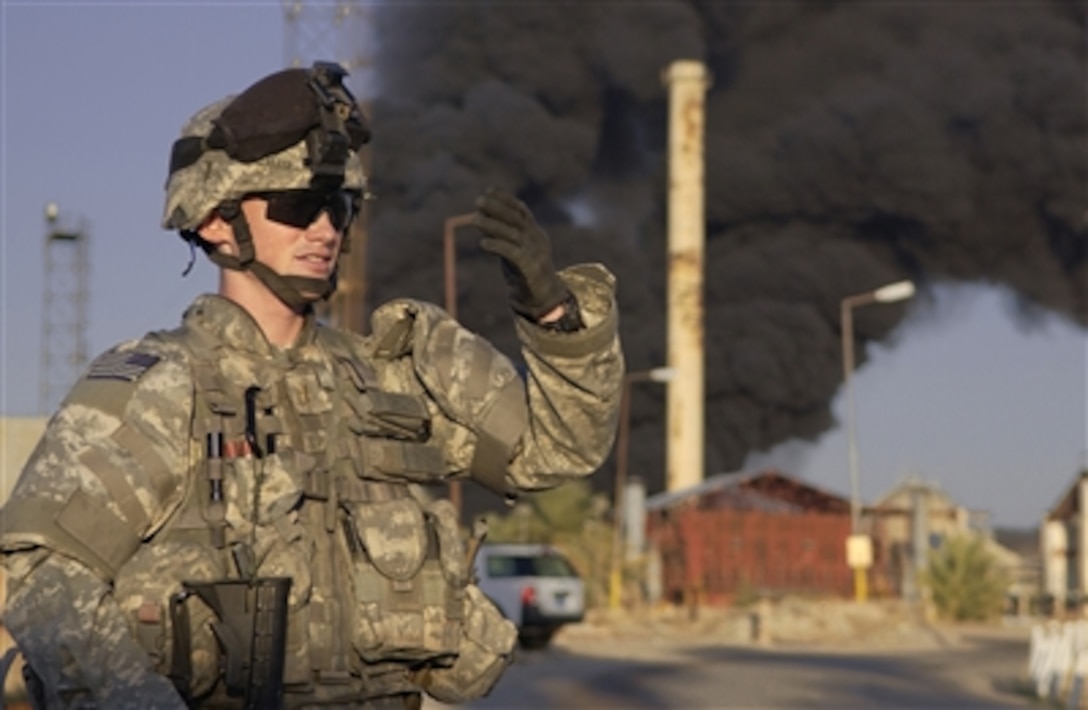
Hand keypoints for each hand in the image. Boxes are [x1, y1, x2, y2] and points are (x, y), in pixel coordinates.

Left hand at [474, 188, 568, 319]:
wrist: (545, 299)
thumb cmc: (525, 273)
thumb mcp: (515, 250)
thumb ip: (503, 235)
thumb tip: (481, 218)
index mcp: (535, 233)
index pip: (521, 210)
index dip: (506, 199)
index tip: (489, 190)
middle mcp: (537, 240)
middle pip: (517, 219)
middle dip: (498, 208)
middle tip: (479, 201)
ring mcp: (536, 254)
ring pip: (513, 234)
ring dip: (493, 225)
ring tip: (475, 220)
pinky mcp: (531, 269)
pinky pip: (513, 254)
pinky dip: (498, 246)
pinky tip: (483, 242)